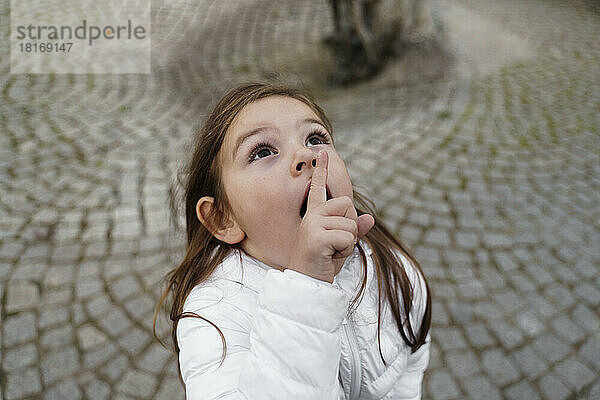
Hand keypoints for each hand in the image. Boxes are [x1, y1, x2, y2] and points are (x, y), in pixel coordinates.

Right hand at [287, 150, 374, 282]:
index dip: (322, 169)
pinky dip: (345, 250)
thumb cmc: (322, 264)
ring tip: (330, 252)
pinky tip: (329, 256)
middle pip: (348, 205)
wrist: (307, 283)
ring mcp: (313, 224)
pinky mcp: (317, 236)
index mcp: (315, 215)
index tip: (322, 151)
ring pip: (350, 224)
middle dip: (350, 227)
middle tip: (334, 244)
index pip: (319, 188)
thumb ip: (355, 230)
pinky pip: (347, 237)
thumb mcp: (342, 245)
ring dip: (348, 242)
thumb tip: (370, 218)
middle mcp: (312, 215)